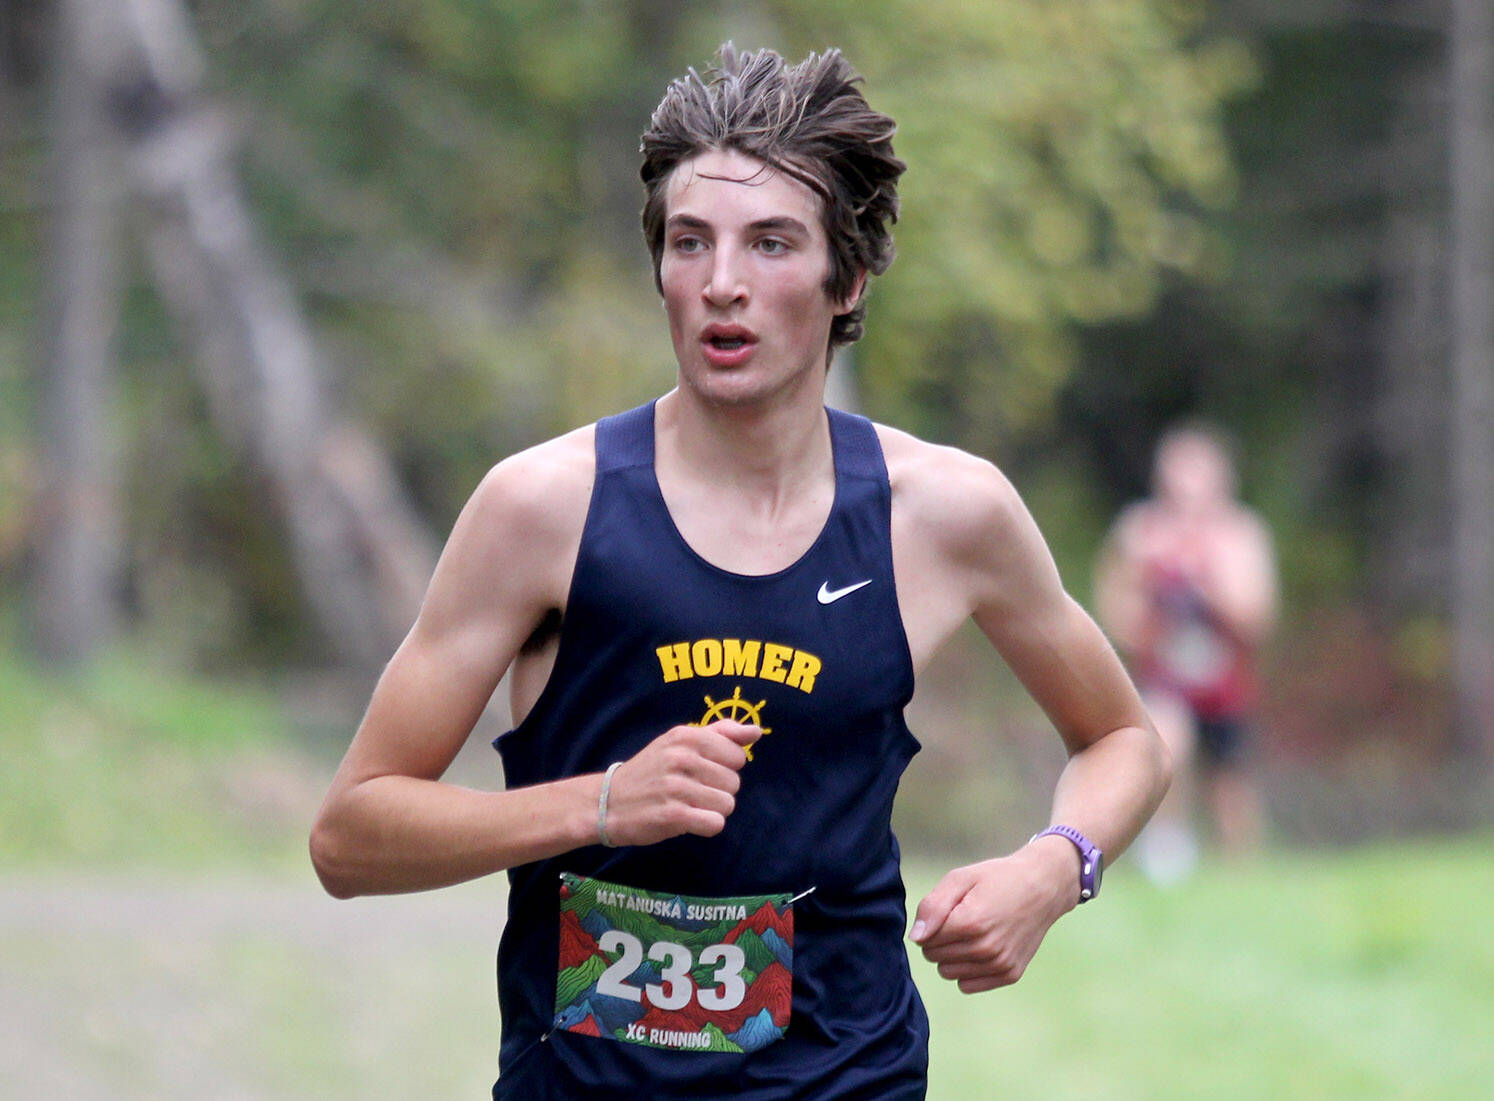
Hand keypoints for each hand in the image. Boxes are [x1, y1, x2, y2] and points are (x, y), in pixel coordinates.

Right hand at [601, 721, 761, 846]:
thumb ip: (720, 733)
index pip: (738, 755)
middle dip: (718, 790)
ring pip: (728, 804)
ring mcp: (676, 787)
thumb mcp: (679, 742)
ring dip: (712, 810)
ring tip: (689, 805)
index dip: (725, 767)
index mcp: (686, 736)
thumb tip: (756, 731)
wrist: (608, 802)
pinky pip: (715, 823)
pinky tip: (688, 820)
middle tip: (692, 791)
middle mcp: (680, 758)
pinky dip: (705, 825)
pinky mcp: (673, 815)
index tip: (702, 771)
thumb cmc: (651, 771)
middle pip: (734, 782)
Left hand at [909, 838, 1077, 992]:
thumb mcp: (960, 878)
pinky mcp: (1010, 974)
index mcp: (970, 923)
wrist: (1043, 887)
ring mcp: (1000, 964)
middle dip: (939, 940)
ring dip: (952, 956)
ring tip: (970, 934)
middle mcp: (986, 949)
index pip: (925, 940)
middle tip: (959, 920)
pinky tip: (981, 949)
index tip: (947, 911)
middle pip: (935, 958)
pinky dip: (968, 970)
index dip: (931, 925)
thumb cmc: (997, 879)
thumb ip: (933, 907)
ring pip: (949, 973)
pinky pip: (968, 985)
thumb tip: (916, 938)